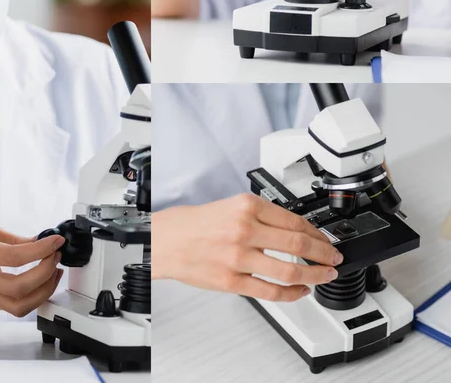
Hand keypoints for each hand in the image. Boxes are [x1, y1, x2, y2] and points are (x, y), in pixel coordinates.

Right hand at [0, 226, 64, 321]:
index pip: (13, 256)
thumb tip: (39, 241)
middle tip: (56, 254)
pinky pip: (20, 309)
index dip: (40, 249)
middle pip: (19, 286)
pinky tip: (47, 281)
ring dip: (46, 287)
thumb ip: (10, 238)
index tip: (56, 240)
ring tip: (56, 268)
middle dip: (46, 270)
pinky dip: (39, 297)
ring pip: (21, 304)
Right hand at [152, 194, 343, 301]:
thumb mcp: (231, 206)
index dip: (317, 233)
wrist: (168, 240)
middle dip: (324, 254)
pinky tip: (300, 291)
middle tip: (334, 258)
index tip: (326, 239)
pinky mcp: (232, 281)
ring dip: (314, 275)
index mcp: (246, 206)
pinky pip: (271, 292)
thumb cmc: (195, 223)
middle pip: (298, 245)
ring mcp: (238, 257)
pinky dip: (292, 294)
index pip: (294, 221)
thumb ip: (261, 216)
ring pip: (289, 270)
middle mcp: (244, 229)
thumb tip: (295, 231)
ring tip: (324, 276)